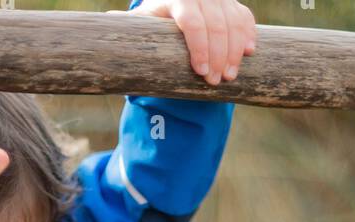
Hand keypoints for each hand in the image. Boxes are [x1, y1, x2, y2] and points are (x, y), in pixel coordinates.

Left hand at [114, 0, 256, 85]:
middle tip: (215, 82)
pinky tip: (248, 53)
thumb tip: (106, 24)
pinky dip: (248, 35)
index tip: (201, 72)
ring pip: (233, 23)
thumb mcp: (141, 23)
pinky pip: (245, 18)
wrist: (175, 6)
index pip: (192, 22)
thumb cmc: (155, 22)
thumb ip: (126, 26)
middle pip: (215, 26)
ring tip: (230, 76)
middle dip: (218, 56)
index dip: (199, 48)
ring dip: (234, 52)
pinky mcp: (232, 4)